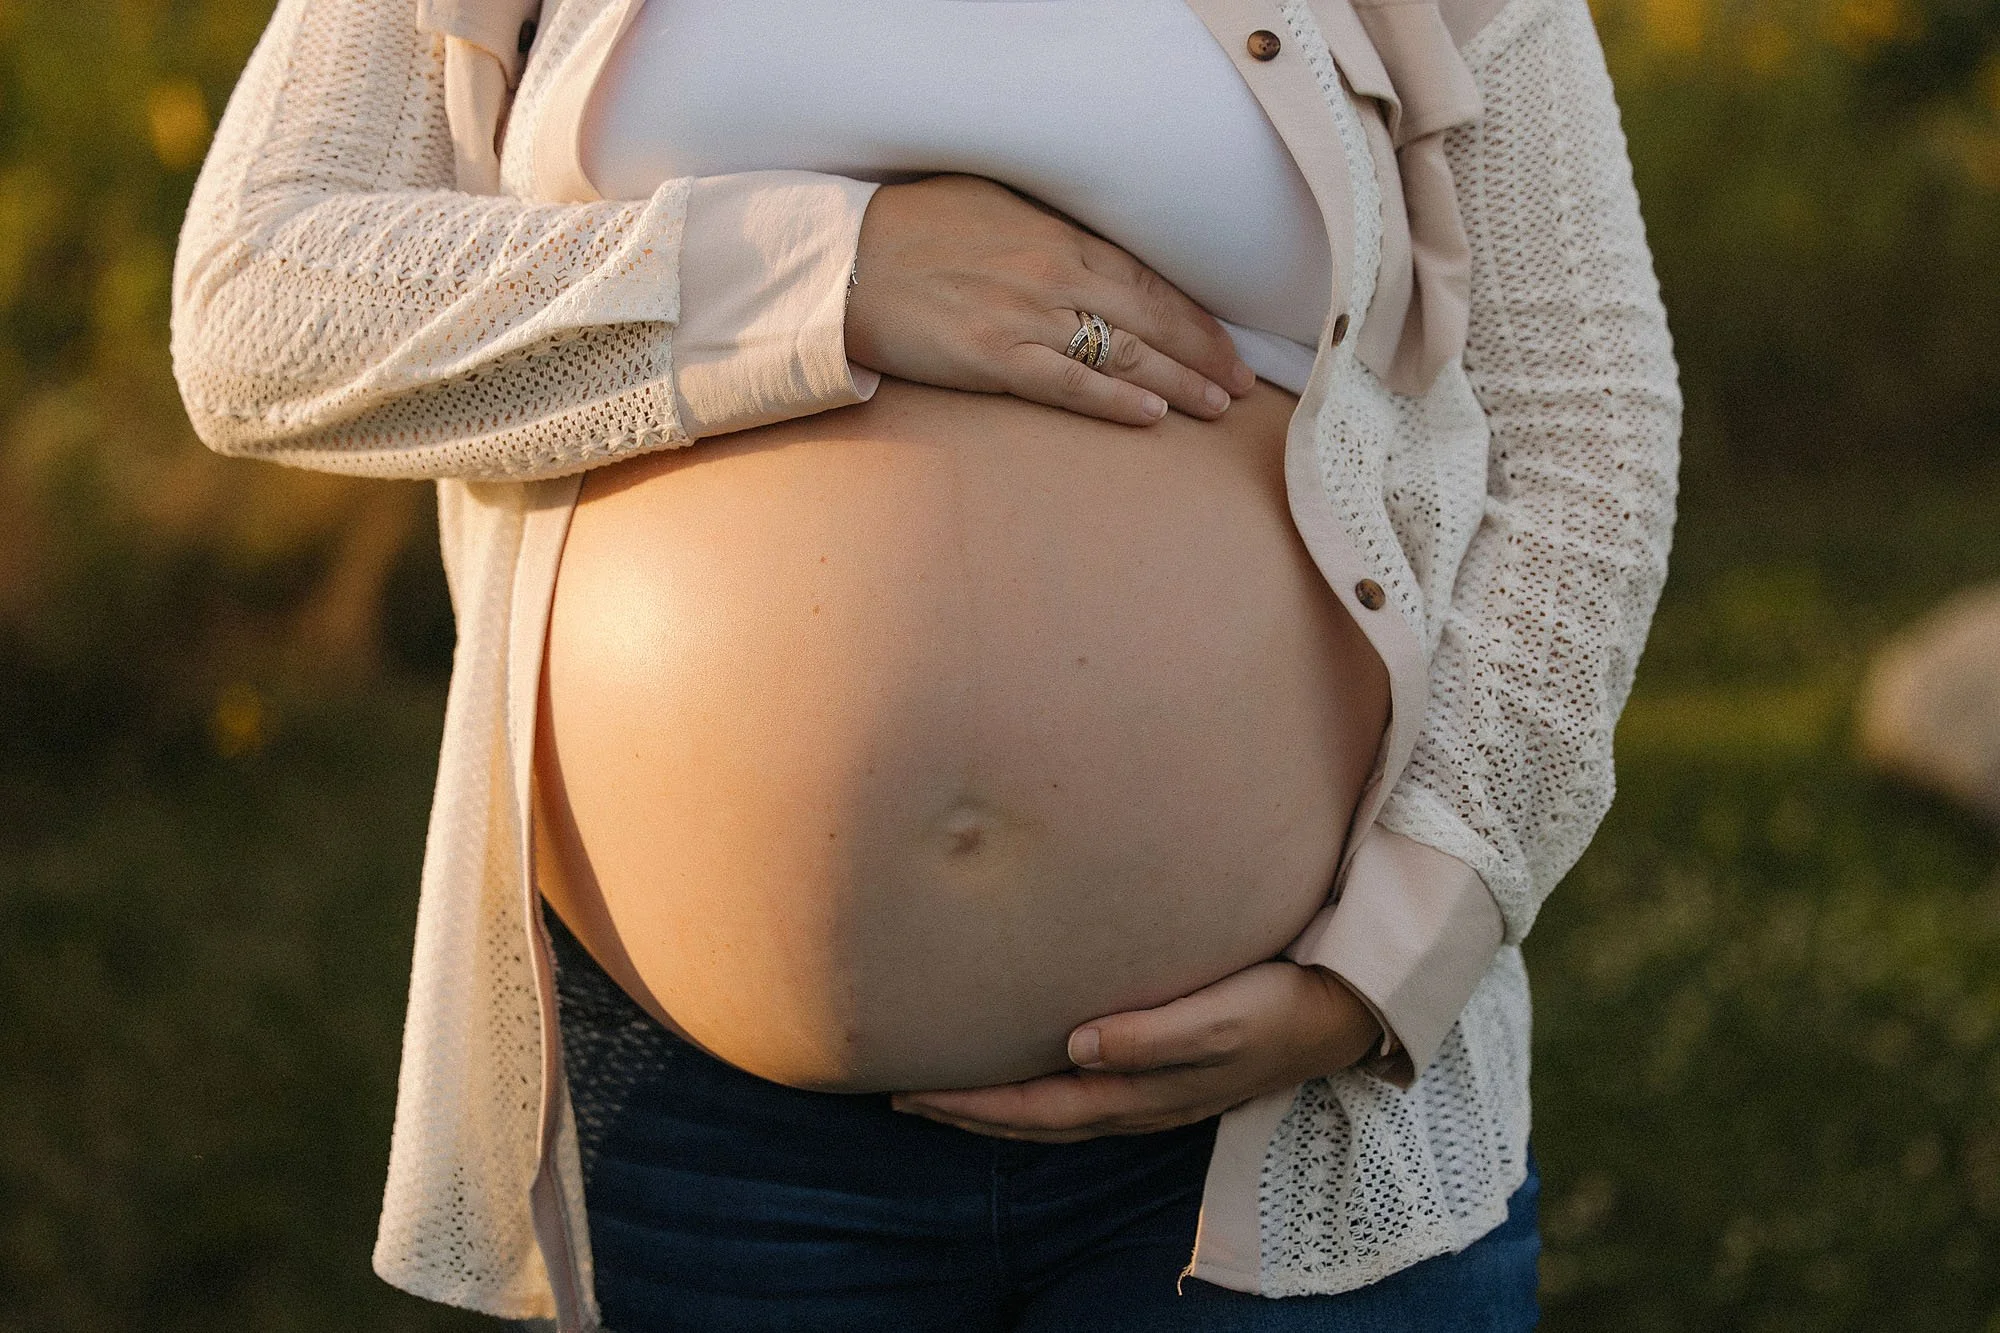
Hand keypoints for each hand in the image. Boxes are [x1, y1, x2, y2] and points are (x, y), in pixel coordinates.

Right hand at [845, 174, 1257, 426]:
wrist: (847, 260)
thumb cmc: (914, 226)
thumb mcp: (993, 203)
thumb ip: (1047, 228)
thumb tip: (1089, 249)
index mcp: (1057, 236)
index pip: (1146, 279)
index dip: (1193, 315)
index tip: (1226, 342)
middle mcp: (1054, 276)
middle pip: (1150, 318)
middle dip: (1203, 353)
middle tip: (1240, 384)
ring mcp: (1026, 319)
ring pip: (1123, 354)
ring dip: (1176, 382)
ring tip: (1214, 406)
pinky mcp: (995, 359)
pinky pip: (1069, 384)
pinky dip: (1114, 401)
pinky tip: (1152, 417)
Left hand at [891, 962, 1382, 1143]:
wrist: (1349, 1012)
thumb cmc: (1284, 1004)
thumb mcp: (1222, 1020)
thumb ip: (1151, 1036)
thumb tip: (1076, 1047)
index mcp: (1143, 1094)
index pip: (1038, 1109)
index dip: (975, 1105)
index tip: (914, 1093)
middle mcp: (1141, 1103)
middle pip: (1036, 1119)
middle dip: (970, 1112)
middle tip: (903, 1097)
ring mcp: (1155, 1094)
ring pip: (1056, 1110)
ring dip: (999, 1105)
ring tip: (946, 1090)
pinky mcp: (1169, 1072)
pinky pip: (1083, 1093)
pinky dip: (1040, 1089)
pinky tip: (1030, 1067)